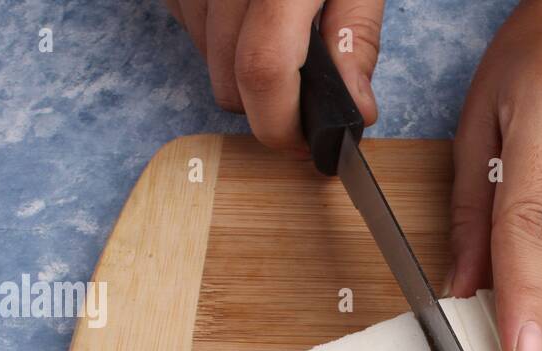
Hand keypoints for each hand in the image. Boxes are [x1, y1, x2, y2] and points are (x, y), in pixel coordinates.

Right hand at [165, 0, 383, 153]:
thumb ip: (356, 35)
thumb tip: (354, 111)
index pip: (262, 72)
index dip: (281, 125)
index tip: (309, 146)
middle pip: (228, 80)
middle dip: (269, 103)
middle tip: (308, 87)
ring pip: (205, 58)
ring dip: (241, 65)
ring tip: (279, 24)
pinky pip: (185, 21)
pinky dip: (217, 30)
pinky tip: (246, 4)